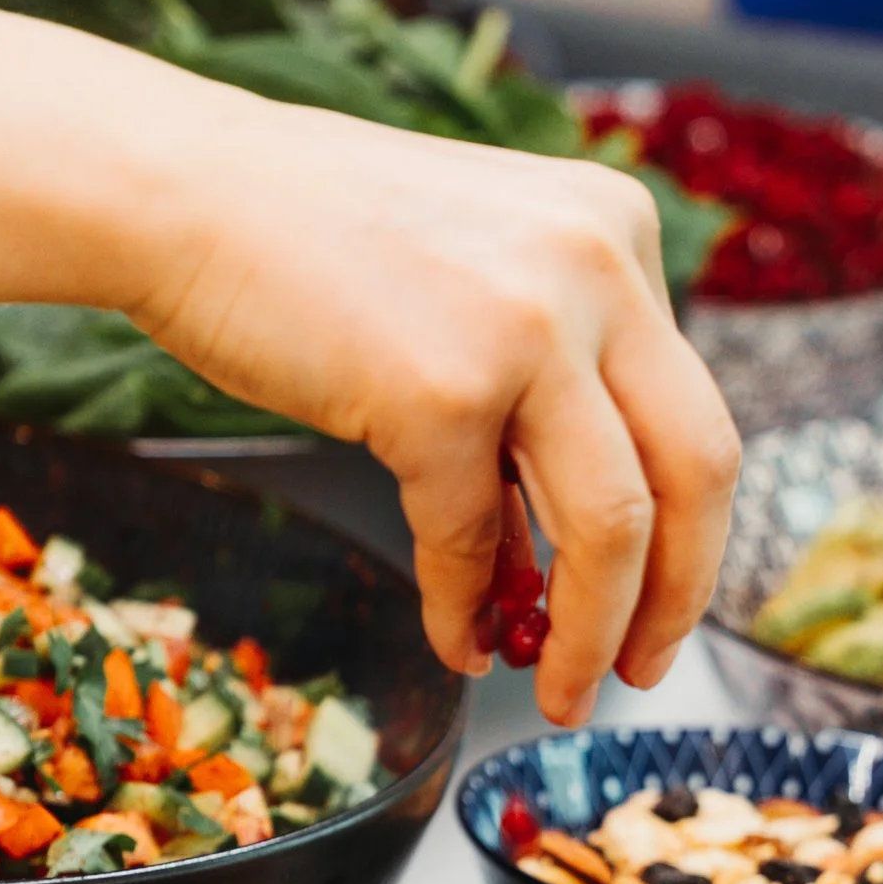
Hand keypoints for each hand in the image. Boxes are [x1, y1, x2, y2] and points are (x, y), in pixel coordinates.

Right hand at [133, 86, 742, 727]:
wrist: (185, 194)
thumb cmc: (311, 243)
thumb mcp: (476, 285)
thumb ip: (543, 390)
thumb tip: (560, 561)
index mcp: (619, 231)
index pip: (693, 412)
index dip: (690, 534)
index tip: (662, 603)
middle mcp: (599, 266)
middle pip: (697, 473)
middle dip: (675, 598)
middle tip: (641, 669)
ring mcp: (527, 327)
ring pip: (613, 526)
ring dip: (588, 633)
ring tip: (557, 690)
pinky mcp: (442, 391)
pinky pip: (472, 539)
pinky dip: (463, 608)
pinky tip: (454, 639)